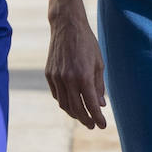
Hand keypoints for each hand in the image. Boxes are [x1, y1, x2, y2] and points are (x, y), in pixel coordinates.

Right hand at [45, 9, 106, 128]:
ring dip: (74, 114)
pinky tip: (72, 104)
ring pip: (64, 104)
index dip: (98, 118)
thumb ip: (99, 85)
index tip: (103, 125)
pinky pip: (57, 95)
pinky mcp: (49, 74)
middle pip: (76, 109)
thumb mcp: (99, 63)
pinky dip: (64, 102)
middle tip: (92, 125)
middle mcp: (68, 79)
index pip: (91, 105)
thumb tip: (100, 105)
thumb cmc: (87, 43)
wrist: (67, 26)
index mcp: (83, 76)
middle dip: (86, 120)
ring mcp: (56, 77)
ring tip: (82, 117)